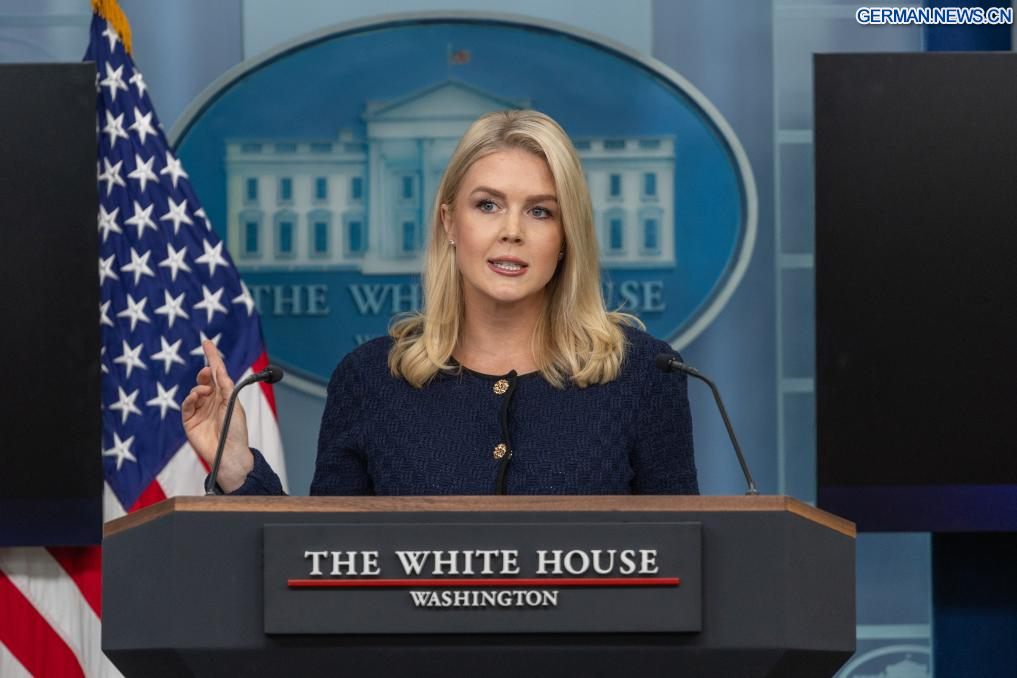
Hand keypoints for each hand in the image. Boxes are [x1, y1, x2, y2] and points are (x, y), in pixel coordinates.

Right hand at [181, 340, 252, 492]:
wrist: (229, 454)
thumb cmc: (236, 432)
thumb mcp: (234, 407)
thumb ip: (228, 390)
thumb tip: (221, 371)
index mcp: (225, 395)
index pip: (218, 373)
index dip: (212, 357)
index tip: (206, 342)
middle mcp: (212, 400)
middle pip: (205, 379)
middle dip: (206, 373)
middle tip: (208, 372)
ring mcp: (200, 409)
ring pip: (195, 390)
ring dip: (199, 387)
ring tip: (205, 392)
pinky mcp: (190, 420)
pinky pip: (186, 405)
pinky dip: (190, 398)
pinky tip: (195, 396)